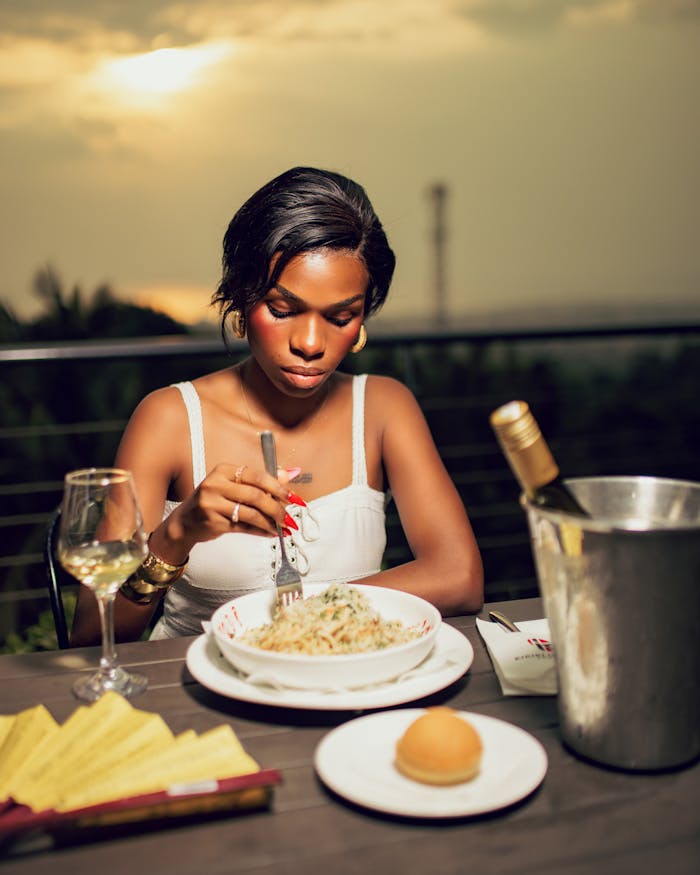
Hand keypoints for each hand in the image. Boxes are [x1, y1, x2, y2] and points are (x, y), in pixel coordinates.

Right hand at [152, 463, 305, 561]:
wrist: (185, 522)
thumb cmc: (214, 501)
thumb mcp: (234, 486)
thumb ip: (261, 481)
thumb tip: (291, 473)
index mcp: (223, 470)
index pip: (257, 476)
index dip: (278, 487)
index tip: (293, 497)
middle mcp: (216, 485)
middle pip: (255, 496)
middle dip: (277, 508)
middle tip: (289, 517)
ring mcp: (212, 504)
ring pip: (250, 513)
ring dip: (270, 522)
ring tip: (282, 527)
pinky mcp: (212, 522)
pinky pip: (243, 527)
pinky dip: (260, 531)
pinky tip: (269, 532)